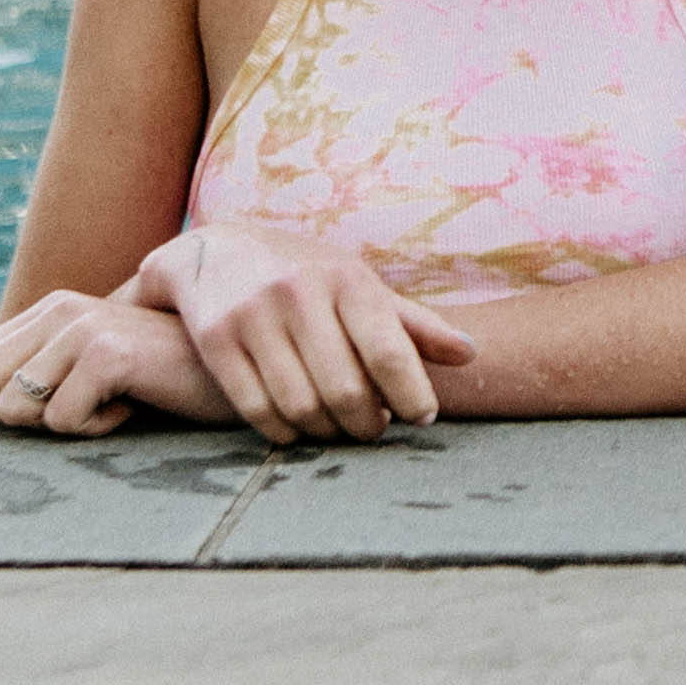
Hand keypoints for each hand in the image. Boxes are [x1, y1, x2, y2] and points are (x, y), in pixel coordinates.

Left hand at [0, 280, 231, 437]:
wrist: (238, 371)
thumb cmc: (164, 377)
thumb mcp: (91, 363)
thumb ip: (34, 360)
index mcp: (50, 308)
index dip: (10, 398)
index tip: (68, 392)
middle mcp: (60, 308)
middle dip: (26, 411)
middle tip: (86, 397)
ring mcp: (83, 328)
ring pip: (15, 410)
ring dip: (65, 420)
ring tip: (116, 397)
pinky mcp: (108, 354)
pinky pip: (63, 423)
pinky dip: (98, 429)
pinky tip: (137, 402)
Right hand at [135, 223, 478, 443]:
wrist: (216, 252)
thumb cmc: (306, 275)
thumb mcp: (358, 285)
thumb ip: (412, 324)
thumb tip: (469, 354)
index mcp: (346, 278)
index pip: (388, 351)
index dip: (411, 395)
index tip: (422, 417)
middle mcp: (300, 293)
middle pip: (344, 389)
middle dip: (367, 423)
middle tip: (375, 430)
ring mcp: (254, 315)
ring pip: (300, 405)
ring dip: (326, 432)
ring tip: (339, 429)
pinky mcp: (216, 339)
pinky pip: (256, 409)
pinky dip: (283, 432)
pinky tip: (298, 429)